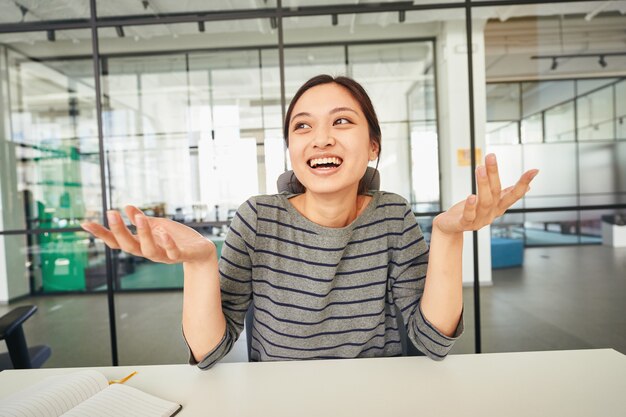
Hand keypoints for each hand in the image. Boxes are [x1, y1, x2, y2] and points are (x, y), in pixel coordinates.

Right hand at [81, 206, 214, 264]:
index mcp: (141, 244)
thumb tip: (126, 207)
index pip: (117, 241)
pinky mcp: (181, 255)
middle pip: (128, 246)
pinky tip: (162, 232)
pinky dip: (167, 243)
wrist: (201, 252)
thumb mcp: (158, 225)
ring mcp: (164, 256)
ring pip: (148, 250)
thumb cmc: (177, 238)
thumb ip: (142, 220)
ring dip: (142, 234)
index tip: (84, 223)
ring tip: (138, 217)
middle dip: (119, 231)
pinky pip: (172, 252)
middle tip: (111, 212)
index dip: (101, 233)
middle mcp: (149, 252)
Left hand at [433, 153, 538, 234]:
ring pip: (484, 201)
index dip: (524, 183)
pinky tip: (471, 196)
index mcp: (498, 207)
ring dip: (483, 184)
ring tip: (480, 168)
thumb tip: (528, 188)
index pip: (514, 195)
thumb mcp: (490, 202)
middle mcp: (491, 214)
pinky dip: (470, 206)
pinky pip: (469, 215)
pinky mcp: (464, 224)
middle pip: (495, 192)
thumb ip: (506, 194)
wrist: (450, 228)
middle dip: (494, 173)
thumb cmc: (471, 212)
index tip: (535, 170)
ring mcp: (479, 220)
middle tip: (491, 156)